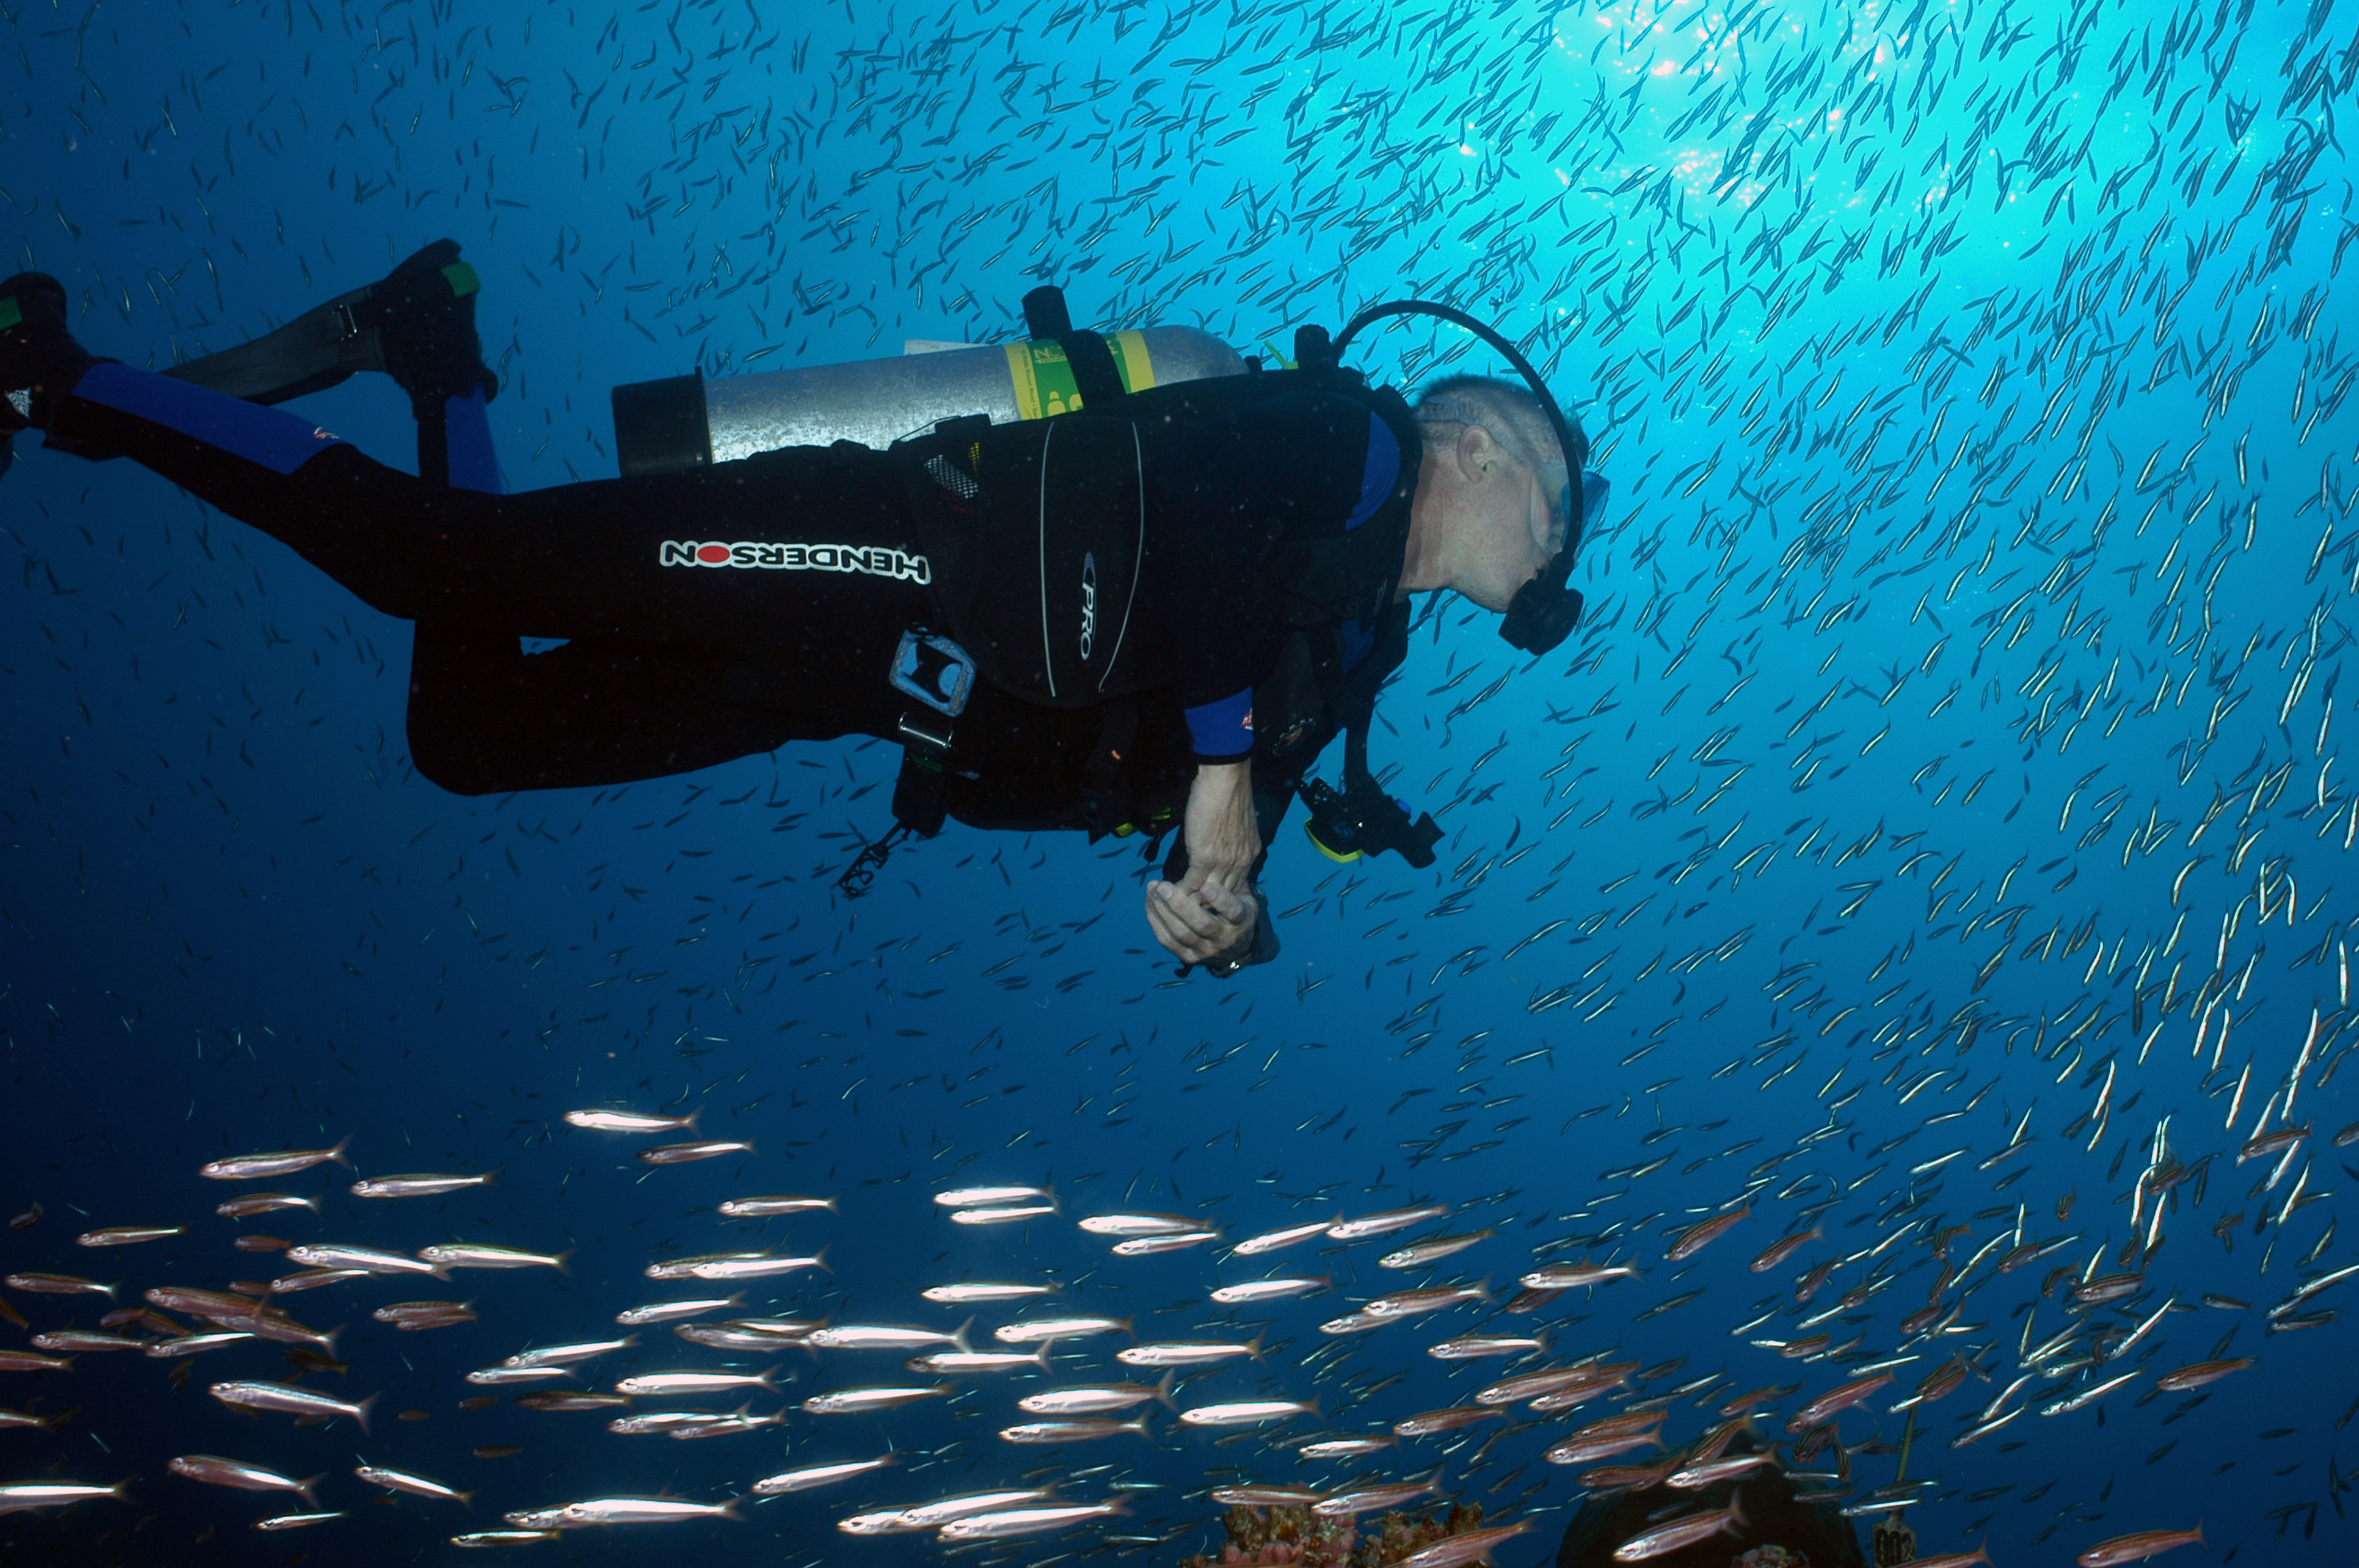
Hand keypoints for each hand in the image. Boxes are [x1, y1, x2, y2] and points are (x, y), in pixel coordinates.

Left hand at [1144, 879, 1259, 966]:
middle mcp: (1225, 939)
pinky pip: (1167, 941)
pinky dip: (1155, 921)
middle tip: (1162, 886)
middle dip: (1179, 905)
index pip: (1233, 911)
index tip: (1206, 886)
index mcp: (1242, 921)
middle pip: (1201, 925)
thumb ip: (1226, 883)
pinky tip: (1149, 902)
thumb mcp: (1240, 895)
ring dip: (1162, 911)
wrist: (1233, 946)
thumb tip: (1206, 862)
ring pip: (1180, 933)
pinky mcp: (1188, 958)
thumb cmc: (1234, 910)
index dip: (1220, 900)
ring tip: (1152, 890)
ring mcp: (1205, 952)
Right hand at [1176, 760, 1259, 895]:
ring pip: (1208, 892)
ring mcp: (1224, 862)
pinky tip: (1172, 891)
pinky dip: (1181, 890)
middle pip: (1224, 893)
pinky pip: (1192, 883)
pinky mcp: (1205, 858)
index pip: (1236, 882)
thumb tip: (1218, 841)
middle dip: (1208, 901)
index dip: (1221, 890)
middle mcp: (1241, 862)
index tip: (1209, 894)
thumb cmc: (1228, 791)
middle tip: (1191, 906)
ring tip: (1178, 902)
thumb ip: (1229, 838)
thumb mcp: (1237, 821)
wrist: (1225, 779)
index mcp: (1249, 852)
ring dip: (1193, 899)